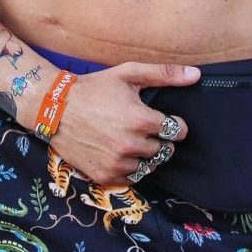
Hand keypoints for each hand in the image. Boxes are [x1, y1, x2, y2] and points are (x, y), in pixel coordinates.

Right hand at [48, 61, 198, 185]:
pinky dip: (130, 167)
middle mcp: (132, 145)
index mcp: (141, 120)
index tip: (164, 120)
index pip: (176, 131)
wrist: (56, 108)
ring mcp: (118, 163)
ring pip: (149, 166)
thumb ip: (164, 74)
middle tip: (144, 128)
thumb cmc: (95, 88)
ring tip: (131, 139)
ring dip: (146, 155)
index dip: (174, 124)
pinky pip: (131, 178)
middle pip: (164, 150)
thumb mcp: (128, 73)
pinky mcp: (105, 176)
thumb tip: (195, 75)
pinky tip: (120, 152)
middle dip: (159, 139)